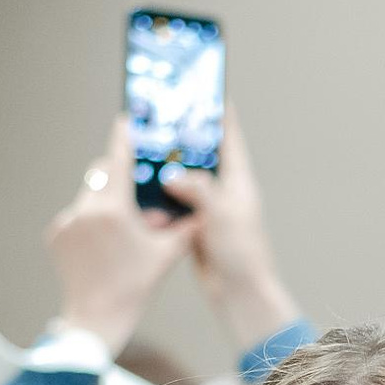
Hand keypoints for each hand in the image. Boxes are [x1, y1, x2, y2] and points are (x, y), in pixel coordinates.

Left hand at [47, 118, 192, 357]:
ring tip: (122, 232)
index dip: (124, 137)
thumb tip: (201, 212)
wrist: (96, 319)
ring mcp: (67, 221)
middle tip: (137, 197)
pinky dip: (91, 223)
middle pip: (102, 175)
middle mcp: (86, 209)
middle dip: (120, 181)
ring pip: (90, 196)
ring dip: (107, 205)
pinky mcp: (56, 234)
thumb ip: (183, 230)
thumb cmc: (133, 289)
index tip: (126, 121)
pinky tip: (103, 246)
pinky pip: (77, 217)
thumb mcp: (164, 257)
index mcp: (113, 209)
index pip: (118, 159)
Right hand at [158, 108, 299, 348]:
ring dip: (166, 168)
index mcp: (239, 182)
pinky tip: (142, 187)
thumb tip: (172, 175)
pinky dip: (161, 195)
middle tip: (162, 116)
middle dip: (183, 138)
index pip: (228, 138)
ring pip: (185, 180)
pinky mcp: (196, 227)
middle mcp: (225, 192)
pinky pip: (175, 203)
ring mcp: (210, 209)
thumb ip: (199, 189)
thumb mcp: (222, 215)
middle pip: (202, 155)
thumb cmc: (242, 255)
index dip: (216, 113)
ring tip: (145, 148)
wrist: (240, 295)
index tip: (205, 89)